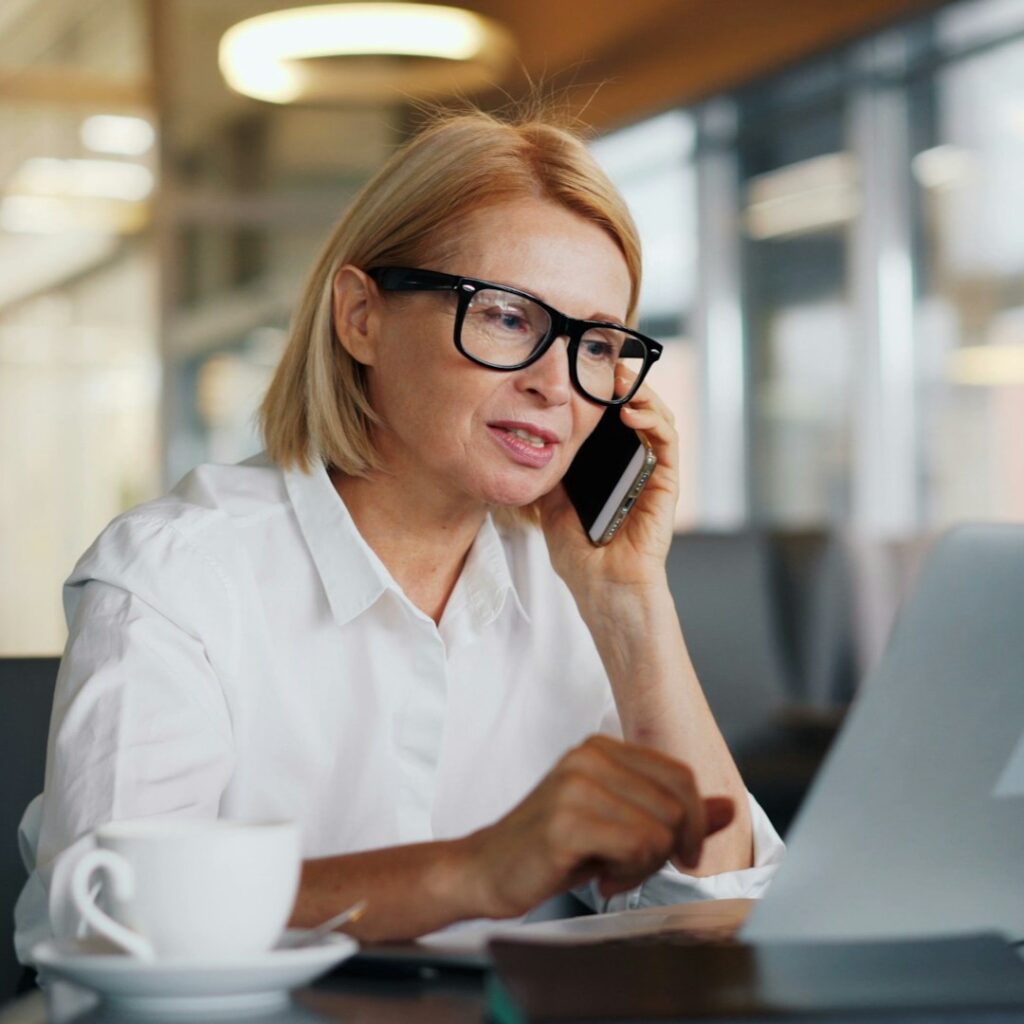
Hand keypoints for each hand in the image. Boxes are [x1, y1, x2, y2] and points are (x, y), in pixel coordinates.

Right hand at [463, 735, 734, 918]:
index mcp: (601, 747)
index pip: (681, 775)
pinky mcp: (566, 820)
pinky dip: (628, 874)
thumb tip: (729, 808)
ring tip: (611, 870)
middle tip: (631, 867)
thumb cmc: (553, 850)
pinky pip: (637, 847)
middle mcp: (588, 755)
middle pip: (676, 804)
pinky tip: (599, 877)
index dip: (692, 823)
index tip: (677, 853)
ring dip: (645, 865)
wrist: (485, 870)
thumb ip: (673, 813)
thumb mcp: (620, 824)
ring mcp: (575, 784)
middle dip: (666, 849)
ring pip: (660, 829)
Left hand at [538, 369, 679, 595]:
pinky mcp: (666, 485)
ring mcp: (653, 473)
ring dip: (641, 393)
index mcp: (609, 467)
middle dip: (623, 383)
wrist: (601, 590)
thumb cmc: (580, 556)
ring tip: (620, 378)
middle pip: (636, 411)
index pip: (611, 419)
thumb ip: (549, 474)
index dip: (602, 393)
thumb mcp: (551, 505)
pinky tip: (632, 412)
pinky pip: (667, 443)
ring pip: (656, 419)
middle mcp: (635, 465)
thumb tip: (530, 443)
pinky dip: (653, 421)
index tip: (582, 369)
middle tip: (604, 361)